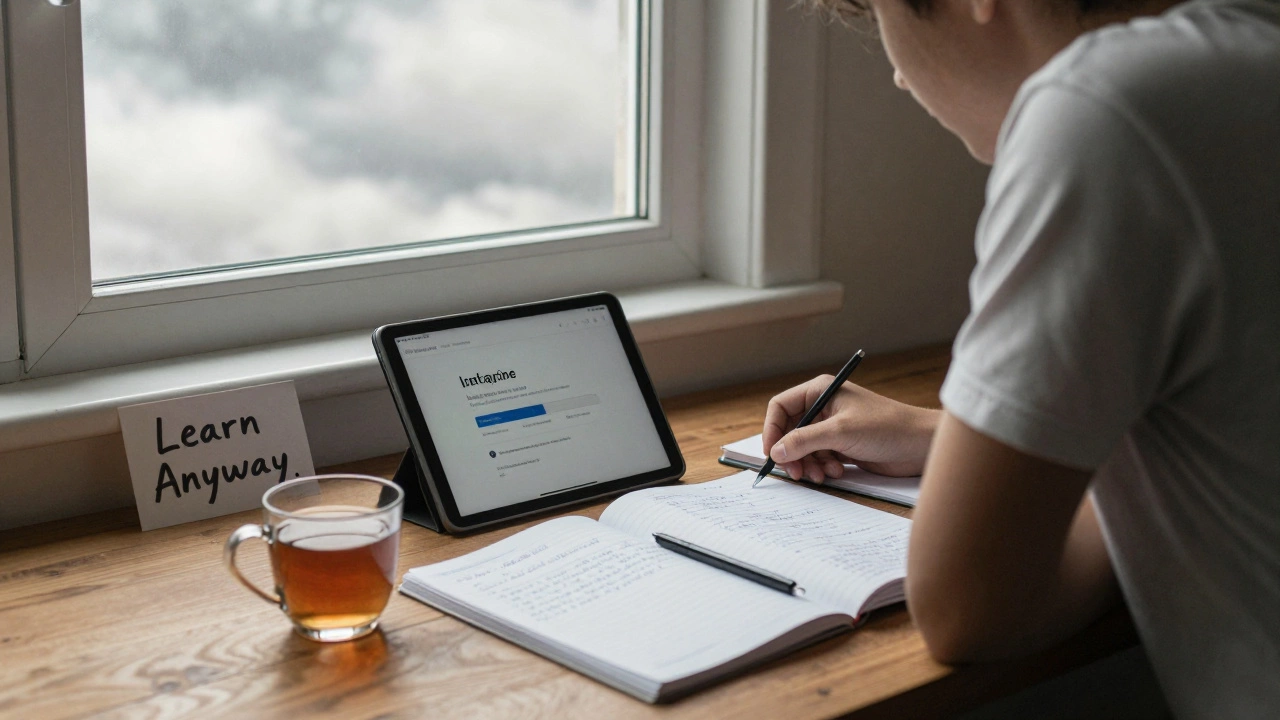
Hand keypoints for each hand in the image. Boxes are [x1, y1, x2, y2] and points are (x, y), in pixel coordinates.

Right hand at [762, 376, 938, 481]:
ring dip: (809, 464)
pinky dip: (823, 467)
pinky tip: (838, 472)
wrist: (919, 445)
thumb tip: (776, 451)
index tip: (772, 453)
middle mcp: (823, 407)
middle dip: (792, 453)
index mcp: (820, 391)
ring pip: (803, 448)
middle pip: (790, 431)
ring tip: (822, 474)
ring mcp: (833, 427)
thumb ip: (804, 441)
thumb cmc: (886, 427)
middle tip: (796, 473)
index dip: (772, 430)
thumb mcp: (840, 432)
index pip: (781, 407)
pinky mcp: (842, 445)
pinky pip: (819, 458)